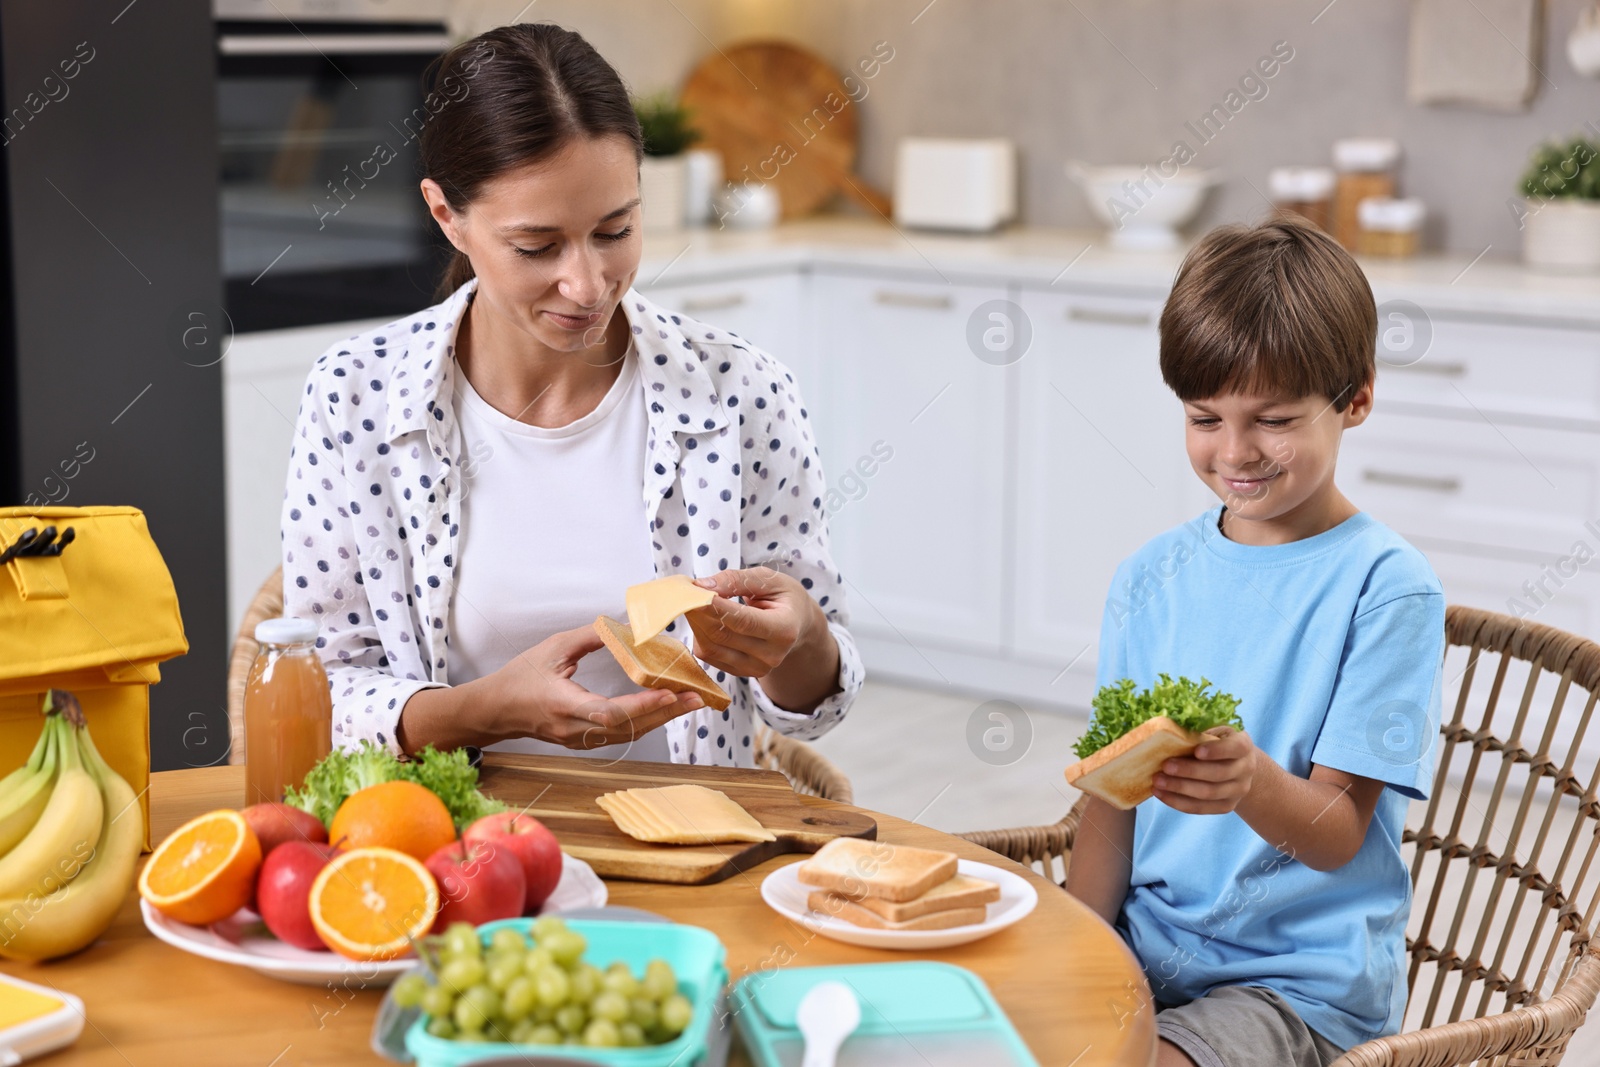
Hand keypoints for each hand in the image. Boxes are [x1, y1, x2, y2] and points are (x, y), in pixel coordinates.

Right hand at [486, 625, 704, 749]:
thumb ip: (589, 637)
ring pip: (628, 735)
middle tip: (696, 697)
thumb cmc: (520, 677)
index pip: (609, 712)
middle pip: (628, 728)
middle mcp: (574, 729)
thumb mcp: (552, 648)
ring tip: (689, 702)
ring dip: (660, 719)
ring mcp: (579, 740)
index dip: (641, 705)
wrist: (495, 710)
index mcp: (563, 705)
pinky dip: (644, 723)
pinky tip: (663, 711)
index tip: (669, 692)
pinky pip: (620, 736)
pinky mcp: (582, 742)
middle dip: (665, 713)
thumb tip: (625, 627)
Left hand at [684, 566, 820, 678]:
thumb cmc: (782, 597)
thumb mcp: (768, 579)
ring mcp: (756, 669)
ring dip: (695, 623)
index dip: (716, 607)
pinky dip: (699, 635)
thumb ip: (736, 579)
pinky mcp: (741, 673)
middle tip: (686, 592)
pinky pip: (709, 656)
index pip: (744, 621)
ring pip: (711, 648)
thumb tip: (703, 586)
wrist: (797, 625)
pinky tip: (702, 618)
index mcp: (785, 629)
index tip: (695, 590)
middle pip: (723, 635)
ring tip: (693, 602)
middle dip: (699, 612)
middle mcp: (772, 655)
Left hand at [1151, 726, 1257, 814]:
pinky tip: (1161, 794)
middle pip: (1218, 774)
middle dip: (1189, 771)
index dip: (1217, 751)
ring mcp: (1238, 791)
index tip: (1196, 751)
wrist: (1235, 764)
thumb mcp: (1213, 731)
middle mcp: (1246, 769)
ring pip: (1209, 794)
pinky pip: (1201, 808)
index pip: (1234, 748)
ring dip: (1180, 788)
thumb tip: (1166, 730)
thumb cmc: (1215, 742)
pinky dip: (1178, 802)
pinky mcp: (1227, 806)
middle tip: (1165, 766)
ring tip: (1157, 782)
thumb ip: (1197, 732)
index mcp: (1243, 746)